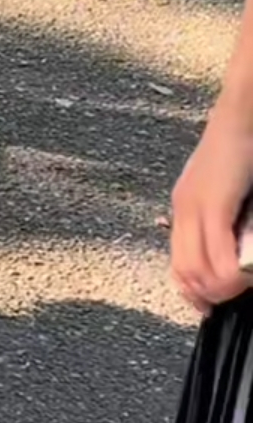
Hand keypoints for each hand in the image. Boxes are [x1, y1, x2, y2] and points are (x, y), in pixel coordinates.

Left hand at [171, 105, 252, 313]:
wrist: (242, 117)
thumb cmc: (242, 153)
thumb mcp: (226, 191)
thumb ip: (223, 219)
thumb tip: (233, 250)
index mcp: (183, 207)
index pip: (177, 261)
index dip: (193, 290)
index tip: (211, 305)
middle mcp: (182, 209)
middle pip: (183, 271)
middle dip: (207, 295)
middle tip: (231, 301)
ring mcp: (194, 207)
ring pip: (198, 269)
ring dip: (222, 289)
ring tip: (242, 288)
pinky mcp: (212, 205)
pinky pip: (217, 254)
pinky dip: (232, 274)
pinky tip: (245, 276)